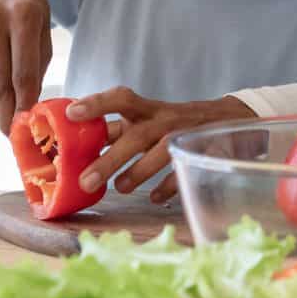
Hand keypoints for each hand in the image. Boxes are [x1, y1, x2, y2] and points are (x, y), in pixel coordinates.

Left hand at [66, 90, 256, 200]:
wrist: (226, 117)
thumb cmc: (171, 122)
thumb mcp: (145, 119)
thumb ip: (114, 130)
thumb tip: (70, 147)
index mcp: (147, 109)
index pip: (121, 99)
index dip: (97, 104)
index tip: (72, 114)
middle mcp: (165, 119)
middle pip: (137, 135)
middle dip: (112, 158)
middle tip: (86, 181)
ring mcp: (185, 135)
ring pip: (162, 151)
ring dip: (139, 171)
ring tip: (120, 188)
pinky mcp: (204, 150)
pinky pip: (185, 168)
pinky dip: (168, 185)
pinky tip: (154, 198)